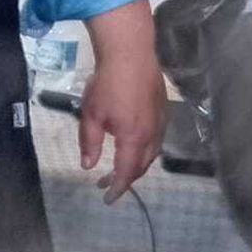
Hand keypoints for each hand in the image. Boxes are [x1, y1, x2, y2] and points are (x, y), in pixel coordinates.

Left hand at [79, 0, 164, 202]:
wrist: (130, 52)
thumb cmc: (107, 84)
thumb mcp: (91, 115)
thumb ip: (90, 143)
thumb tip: (88, 166)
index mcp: (134, 138)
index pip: (127, 172)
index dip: (118, 187)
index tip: (107, 198)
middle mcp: (152, 134)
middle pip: (142, 166)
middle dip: (126, 178)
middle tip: (107, 183)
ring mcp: (161, 121)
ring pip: (152, 153)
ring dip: (137, 165)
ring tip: (120, 167)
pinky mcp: (163, 110)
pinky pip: (157, 139)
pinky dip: (145, 150)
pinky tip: (133, 144)